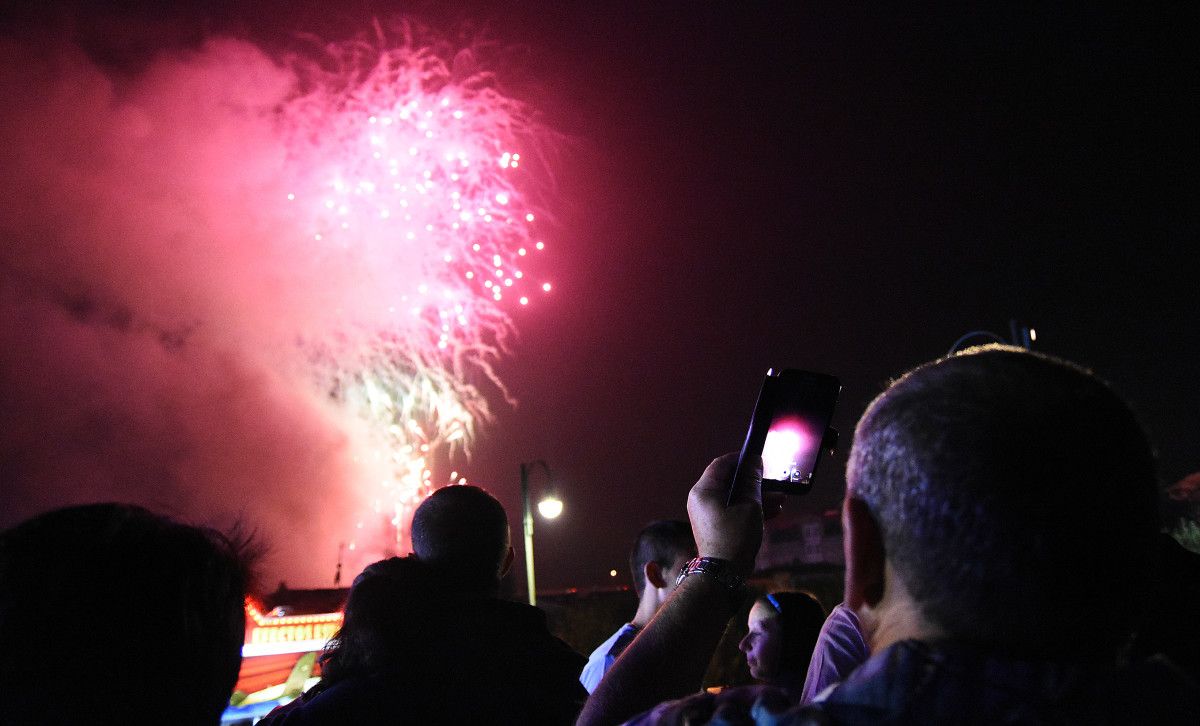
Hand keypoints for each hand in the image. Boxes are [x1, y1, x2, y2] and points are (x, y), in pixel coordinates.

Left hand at [686, 453, 779, 575]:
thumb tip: (755, 461)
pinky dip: (750, 509)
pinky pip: (734, 510)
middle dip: (755, 482)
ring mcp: (708, 514)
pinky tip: (773, 511)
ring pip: (735, 497)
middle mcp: (702, 500)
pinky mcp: (716, 525)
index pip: (722, 464)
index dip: (742, 459)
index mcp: (704, 490)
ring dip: (758, 496)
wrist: (724, 573)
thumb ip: (752, 481)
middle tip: (775, 481)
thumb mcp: (749, 505)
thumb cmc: (735, 537)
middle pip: (730, 481)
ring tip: (781, 499)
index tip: (760, 460)